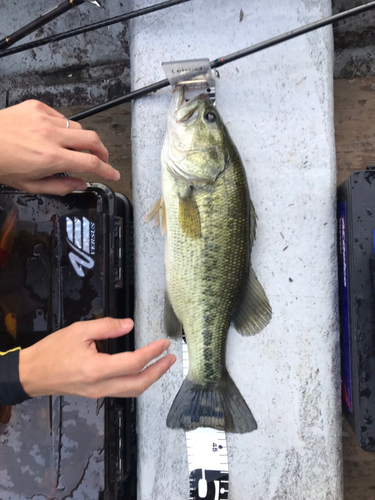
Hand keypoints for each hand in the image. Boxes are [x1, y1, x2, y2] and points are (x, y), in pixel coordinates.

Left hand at [0, 100, 120, 194]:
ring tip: (76, 149)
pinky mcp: (36, 106)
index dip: (107, 170)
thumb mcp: (30, 185)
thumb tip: (81, 185)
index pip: (91, 163)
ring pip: (78, 127)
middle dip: (103, 152)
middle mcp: (51, 135)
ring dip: (83, 140)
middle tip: (102, 160)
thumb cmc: (0, 164)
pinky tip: (56, 135)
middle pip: (92, 140)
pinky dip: (65, 127)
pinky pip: (61, 117)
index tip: (113, 174)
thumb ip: (60, 186)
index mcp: (51, 158)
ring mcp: (44, 118)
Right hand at [19, 318, 175, 398]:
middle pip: (138, 384)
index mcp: (96, 369)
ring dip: (150, 379)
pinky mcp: (96, 394)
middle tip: (171, 358)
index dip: (152, 353)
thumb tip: (129, 325)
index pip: (133, 363)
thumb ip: (106, 327)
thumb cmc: (52, 351)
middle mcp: (100, 386)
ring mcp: (99, 393)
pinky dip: (137, 382)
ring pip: (132, 391)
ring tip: (162, 365)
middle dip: (158, 372)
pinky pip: (123, 391)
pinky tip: (142, 372)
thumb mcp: (79, 331)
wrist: (32, 374)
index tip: (164, 343)